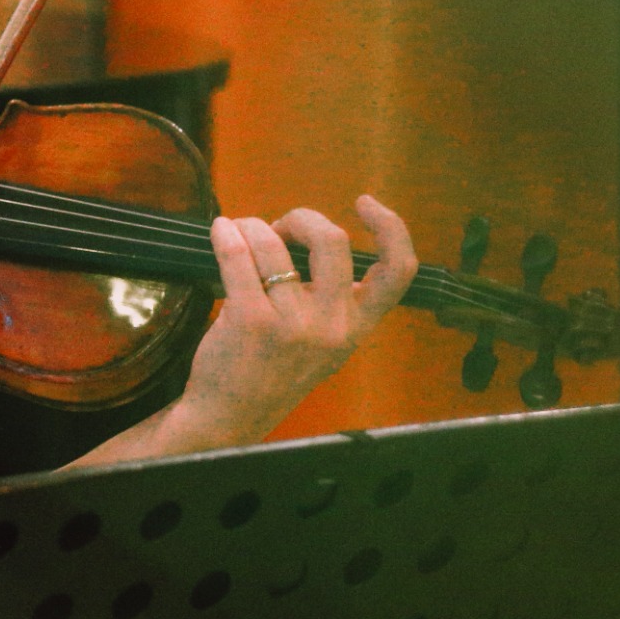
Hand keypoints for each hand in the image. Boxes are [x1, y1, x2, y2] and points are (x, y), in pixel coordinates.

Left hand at [174, 194, 416, 448]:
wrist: (231, 416)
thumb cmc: (273, 370)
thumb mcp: (323, 341)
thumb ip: (331, 297)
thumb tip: (306, 234)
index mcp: (357, 326)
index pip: (398, 271)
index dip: (391, 227)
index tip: (364, 203)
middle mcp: (333, 325)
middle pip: (332, 240)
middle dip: (301, 218)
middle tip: (279, 228)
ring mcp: (292, 324)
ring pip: (275, 245)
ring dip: (253, 227)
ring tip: (240, 234)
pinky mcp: (250, 320)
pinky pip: (239, 258)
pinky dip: (227, 235)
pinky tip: (221, 231)